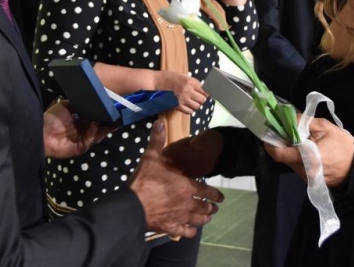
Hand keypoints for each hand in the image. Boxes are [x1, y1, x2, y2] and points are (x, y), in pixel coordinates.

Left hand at [43, 100, 116, 158]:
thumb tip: (93, 100)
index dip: (103, 111)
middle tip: (118, 111)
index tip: (112, 105)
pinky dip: (97, 131)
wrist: (42, 134)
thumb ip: (79, 104)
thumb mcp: (66, 106)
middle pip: (100, 124)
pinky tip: (99, 123)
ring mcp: (84, 138)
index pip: (95, 114)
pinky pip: (93, 138)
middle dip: (108, 118)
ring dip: (107, 125)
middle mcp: (83, 128)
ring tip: (115, 117)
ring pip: (99, 132)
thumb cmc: (52, 118)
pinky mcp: (83, 146)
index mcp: (79, 118)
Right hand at [130, 120, 224, 237]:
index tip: (221, 197)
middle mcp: (187, 203)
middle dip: (211, 207)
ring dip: (204, 219)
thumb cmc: (145, 181)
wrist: (132, 206)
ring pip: (198, 220)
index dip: (215, 194)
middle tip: (215, 208)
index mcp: (186, 186)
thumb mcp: (151, 157)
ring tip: (208, 218)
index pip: (206, 191)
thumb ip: (157, 140)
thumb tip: (160, 122)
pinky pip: (185, 232)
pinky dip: (190, 231)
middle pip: (204, 207)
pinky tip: (191, 231)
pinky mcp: (170, 227)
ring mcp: (180, 217)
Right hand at [159, 71, 207, 113]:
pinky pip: (189, 111)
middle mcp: (187, 91)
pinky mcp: (177, 106)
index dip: (205, 92)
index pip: (204, 90)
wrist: (156, 82)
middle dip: (201, 99)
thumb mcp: (183, 76)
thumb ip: (193, 82)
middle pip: (202, 99)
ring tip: (191, 101)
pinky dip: (189, 110)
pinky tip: (187, 106)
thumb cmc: (169, 77)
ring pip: (197, 106)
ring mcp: (182, 99)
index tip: (203, 93)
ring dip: (195, 104)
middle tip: (197, 97)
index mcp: (189, 82)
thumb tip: (202, 88)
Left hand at [265, 117, 353, 186]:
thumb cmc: (342, 145)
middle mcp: (303, 171)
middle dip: (283, 145)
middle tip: (286, 133)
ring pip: (291, 163)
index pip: (279, 154)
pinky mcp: (311, 182)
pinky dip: (299, 159)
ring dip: (291, 152)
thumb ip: (304, 122)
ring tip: (301, 141)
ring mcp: (307, 179)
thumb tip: (288, 119)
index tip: (270, 134)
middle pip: (284, 158)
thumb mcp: (324, 127)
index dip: (270, 144)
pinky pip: (299, 168)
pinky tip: (308, 151)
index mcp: (306, 158)